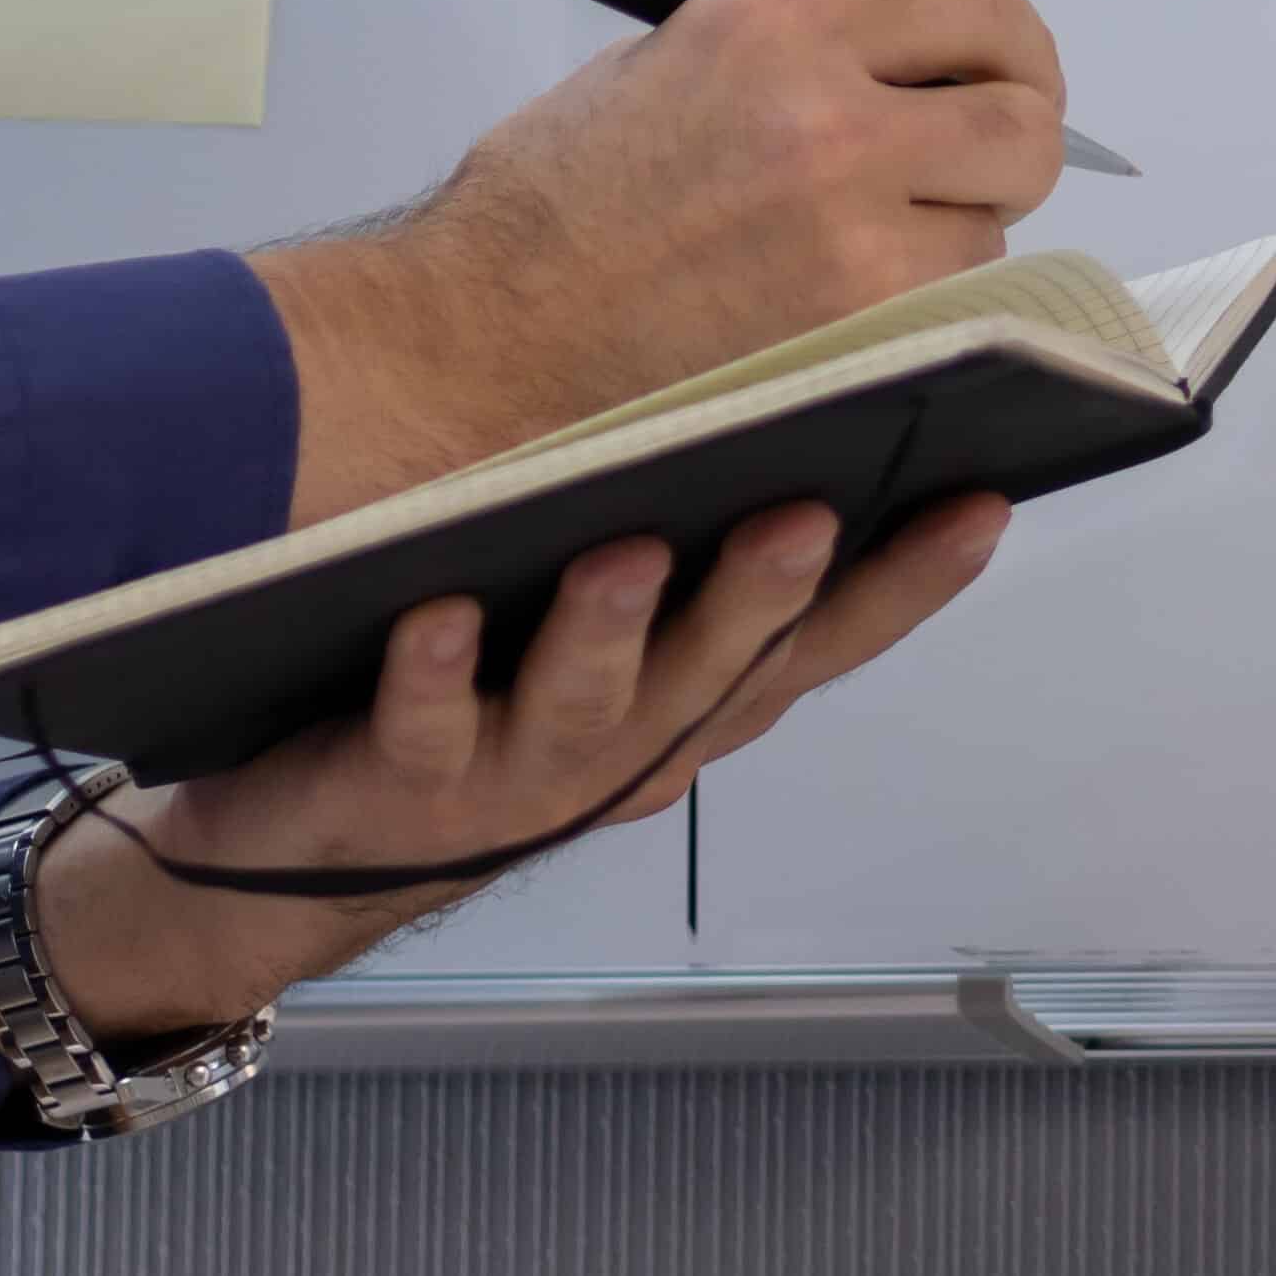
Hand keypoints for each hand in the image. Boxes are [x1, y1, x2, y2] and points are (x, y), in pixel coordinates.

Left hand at [31, 490, 1011, 1045]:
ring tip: (626, 550)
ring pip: (581, 699)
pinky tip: (434, 614)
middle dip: (766, 593)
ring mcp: (517, 771)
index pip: (819, 646)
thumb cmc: (465, 707)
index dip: (905, 586)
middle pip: (716, 670)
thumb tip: (771, 414)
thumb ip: (679, 557)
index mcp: (685, 705)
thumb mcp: (591, 638)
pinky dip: (432, 669)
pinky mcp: (402, 779)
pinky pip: (421, 720)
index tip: (979, 499)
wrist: (296, 860)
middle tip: (807, 508)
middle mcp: (624, 746)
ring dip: (607, 628)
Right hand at [247, 0, 1066, 528]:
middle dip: (1006, 147)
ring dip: (949, 240)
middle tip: (959, 175)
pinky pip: (949, 312)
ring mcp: (852, 233)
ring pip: (993, 230)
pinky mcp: (856, 333)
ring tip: (850, 254)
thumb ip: (798, 53)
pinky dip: (918, 312)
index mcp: (775, 20)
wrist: (486, 329)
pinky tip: (837, 311)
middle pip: (1024, 121)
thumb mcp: (668, 62)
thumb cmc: (556, 196)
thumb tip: (909, 75)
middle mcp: (829, 113)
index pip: (975, 2)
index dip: (1013, 45)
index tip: (1004, 76)